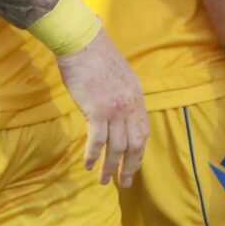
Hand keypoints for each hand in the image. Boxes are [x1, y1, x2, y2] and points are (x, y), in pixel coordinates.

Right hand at [55, 30, 147, 186]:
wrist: (82, 42)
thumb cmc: (96, 56)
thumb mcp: (120, 76)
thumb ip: (122, 96)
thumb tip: (117, 112)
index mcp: (137, 97)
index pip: (142, 131)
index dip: (139, 151)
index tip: (133, 165)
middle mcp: (130, 106)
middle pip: (135, 144)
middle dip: (130, 166)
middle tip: (125, 183)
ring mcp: (114, 109)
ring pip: (117, 147)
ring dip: (110, 167)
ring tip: (105, 181)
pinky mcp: (96, 110)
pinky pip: (97, 140)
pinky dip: (93, 155)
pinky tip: (88, 166)